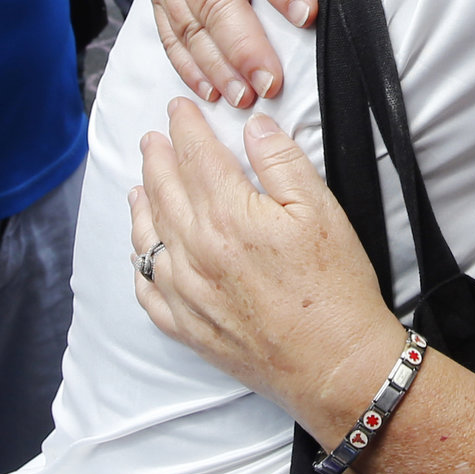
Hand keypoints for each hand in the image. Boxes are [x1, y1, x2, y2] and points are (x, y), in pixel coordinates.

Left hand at [129, 102, 401, 438]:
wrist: (336, 365)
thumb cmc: (336, 290)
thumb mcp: (321, 211)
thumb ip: (282, 162)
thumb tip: (253, 126)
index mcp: (229, 217)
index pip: (196, 157)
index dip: (185, 127)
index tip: (178, 108)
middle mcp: (196, 253)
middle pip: (165, 192)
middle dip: (156, 158)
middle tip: (152, 138)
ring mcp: (187, 294)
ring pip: (148, 238)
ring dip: (141, 205)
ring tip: (138, 186)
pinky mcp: (189, 328)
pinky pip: (149, 291)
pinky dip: (141, 265)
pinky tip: (143, 252)